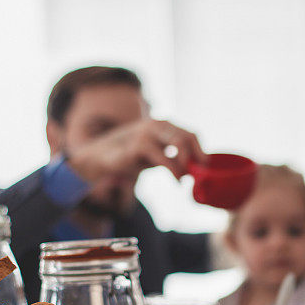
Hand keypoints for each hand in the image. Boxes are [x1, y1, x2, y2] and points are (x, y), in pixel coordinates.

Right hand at [68, 119, 205, 183]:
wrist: (99, 158)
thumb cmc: (131, 156)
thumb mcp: (156, 155)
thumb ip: (173, 157)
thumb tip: (195, 169)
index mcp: (163, 125)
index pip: (190, 134)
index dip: (201, 151)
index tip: (205, 167)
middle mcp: (156, 125)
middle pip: (187, 136)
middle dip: (196, 157)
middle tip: (198, 174)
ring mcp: (146, 132)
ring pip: (179, 142)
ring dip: (186, 164)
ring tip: (185, 179)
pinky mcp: (137, 145)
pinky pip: (163, 157)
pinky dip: (174, 170)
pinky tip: (176, 180)